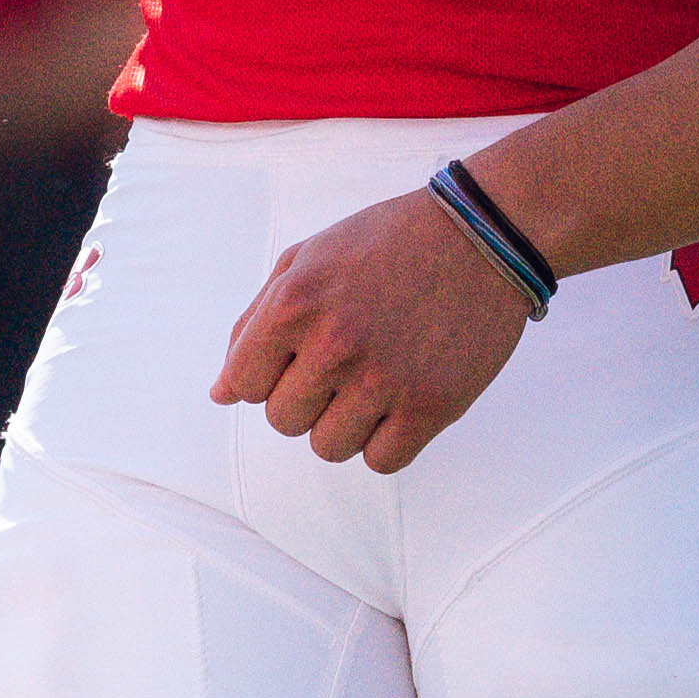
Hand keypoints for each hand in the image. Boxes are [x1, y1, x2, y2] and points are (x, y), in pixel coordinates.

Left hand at [208, 191, 534, 471]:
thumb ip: (254, 325)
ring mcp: (384, 379)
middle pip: (283, 420)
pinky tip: (395, 404)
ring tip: (368, 384)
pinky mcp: (432, 405)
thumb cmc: (385, 243)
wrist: (477, 235)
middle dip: (303, 398)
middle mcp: (334, 345)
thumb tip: (221, 394)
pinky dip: (383, 442)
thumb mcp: (305, 260)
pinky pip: (382, 462)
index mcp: (294, 304)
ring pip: (328, 447)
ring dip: (342, 424)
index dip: (264, 375)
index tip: (295, 357)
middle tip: (338, 365)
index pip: (244, 383)